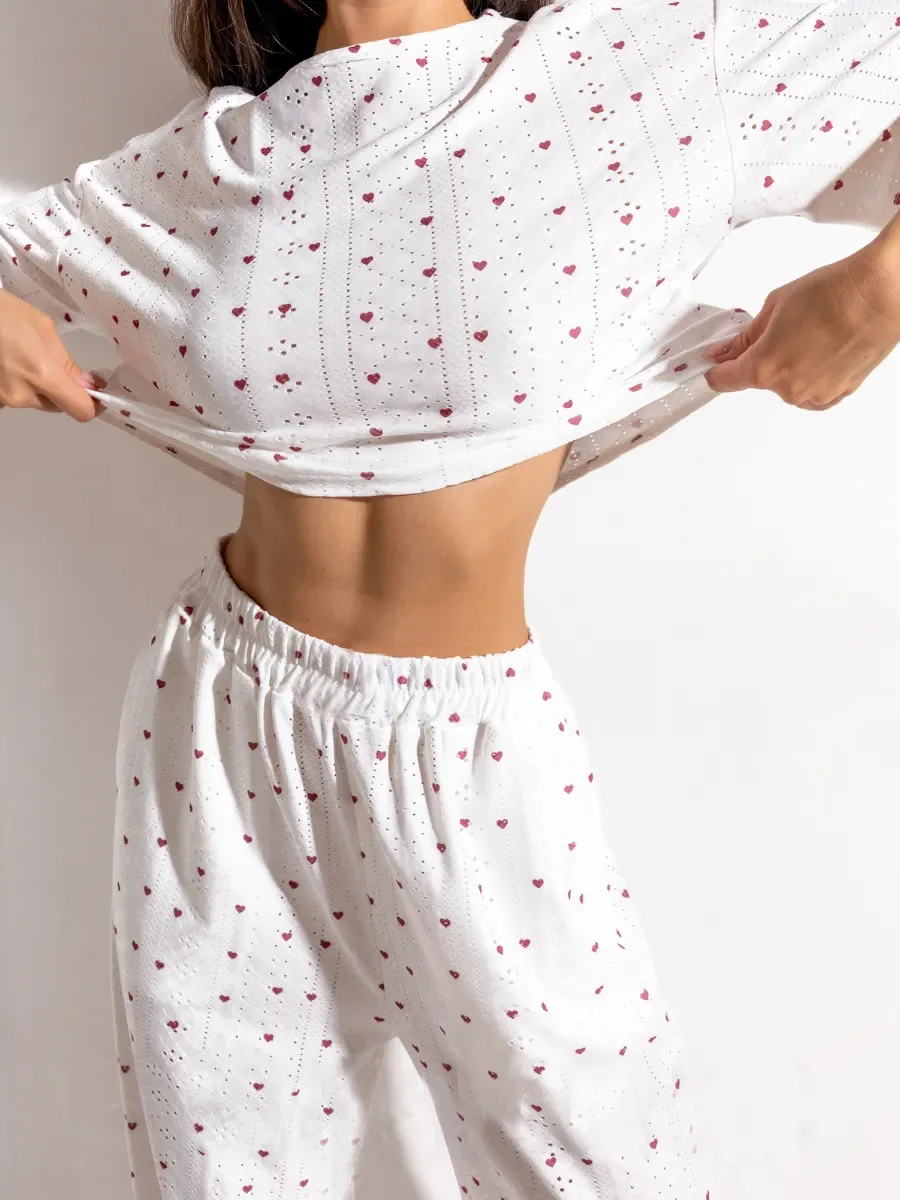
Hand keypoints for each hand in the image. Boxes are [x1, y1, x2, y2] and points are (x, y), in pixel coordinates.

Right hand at [0, 290, 104, 419]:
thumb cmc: (4, 312)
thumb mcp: (43, 328)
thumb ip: (67, 362)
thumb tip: (90, 386)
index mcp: (42, 375)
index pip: (80, 410)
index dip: (91, 405)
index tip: (94, 394)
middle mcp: (23, 395)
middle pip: (57, 405)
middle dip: (59, 389)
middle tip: (46, 362)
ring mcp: (4, 400)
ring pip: (35, 401)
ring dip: (35, 387)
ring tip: (19, 358)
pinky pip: (15, 397)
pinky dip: (16, 385)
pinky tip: (7, 364)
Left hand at [703, 241, 899, 409]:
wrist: (881, 294)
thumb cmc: (832, 293)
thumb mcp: (775, 306)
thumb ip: (746, 337)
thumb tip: (725, 352)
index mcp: (764, 368)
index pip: (725, 380)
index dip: (717, 369)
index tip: (715, 364)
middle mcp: (789, 389)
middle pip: (760, 379)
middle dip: (763, 358)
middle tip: (783, 329)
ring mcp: (817, 394)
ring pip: (789, 386)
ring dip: (791, 368)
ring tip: (812, 334)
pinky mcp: (840, 393)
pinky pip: (815, 390)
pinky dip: (814, 375)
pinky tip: (825, 349)